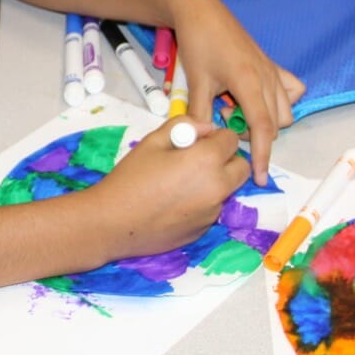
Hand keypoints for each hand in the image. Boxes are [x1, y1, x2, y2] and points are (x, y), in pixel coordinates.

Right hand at [87, 118, 248, 259]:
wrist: (113, 223)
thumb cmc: (131, 177)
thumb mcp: (153, 140)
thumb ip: (185, 125)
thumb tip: (206, 128)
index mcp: (207, 160)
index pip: (231, 140)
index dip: (216, 138)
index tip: (197, 142)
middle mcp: (218, 187)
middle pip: (241, 167)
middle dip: (226, 160)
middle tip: (198, 161)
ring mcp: (213, 211)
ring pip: (227, 189)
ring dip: (214, 182)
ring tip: (180, 185)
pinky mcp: (204, 229)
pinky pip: (212, 209)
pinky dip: (202, 203)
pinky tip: (173, 205)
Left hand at [169, 0, 303, 184]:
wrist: (202, 12)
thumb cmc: (198, 44)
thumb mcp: (196, 83)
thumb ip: (202, 116)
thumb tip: (205, 142)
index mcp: (249, 82)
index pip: (263, 128)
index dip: (263, 155)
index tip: (261, 177)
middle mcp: (267, 77)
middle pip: (275, 123)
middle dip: (254, 134)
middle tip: (224, 119)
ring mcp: (272, 70)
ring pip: (284, 111)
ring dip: (265, 119)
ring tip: (234, 108)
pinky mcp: (272, 64)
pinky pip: (291, 90)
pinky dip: (281, 102)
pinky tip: (258, 100)